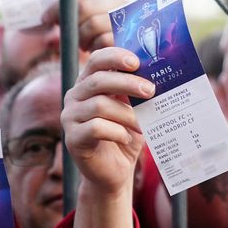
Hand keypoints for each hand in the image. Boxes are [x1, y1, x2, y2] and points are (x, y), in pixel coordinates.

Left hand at [42, 0, 129, 51]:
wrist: (141, 65)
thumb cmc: (112, 45)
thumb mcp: (96, 27)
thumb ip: (79, 17)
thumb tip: (45, 19)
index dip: (58, 7)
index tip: (45, 19)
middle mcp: (123, 4)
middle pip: (84, 7)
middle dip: (72, 24)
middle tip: (72, 39)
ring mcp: (128, 21)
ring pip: (92, 24)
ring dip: (83, 38)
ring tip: (86, 46)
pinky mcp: (130, 41)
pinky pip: (103, 41)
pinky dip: (95, 48)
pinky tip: (97, 52)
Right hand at [61, 47, 152, 194]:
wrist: (115, 171)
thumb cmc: (126, 135)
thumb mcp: (133, 110)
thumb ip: (136, 92)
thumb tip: (157, 74)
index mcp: (88, 83)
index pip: (96, 60)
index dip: (114, 56)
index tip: (136, 62)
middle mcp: (75, 97)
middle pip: (98, 81)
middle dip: (127, 83)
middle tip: (151, 91)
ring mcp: (70, 117)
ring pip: (99, 106)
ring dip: (127, 114)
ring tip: (143, 125)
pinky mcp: (73, 139)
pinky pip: (95, 128)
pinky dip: (116, 132)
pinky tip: (126, 137)